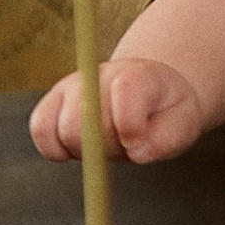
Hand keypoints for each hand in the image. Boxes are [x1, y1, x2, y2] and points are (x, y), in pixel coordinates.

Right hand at [28, 55, 204, 165]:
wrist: (150, 95)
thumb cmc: (167, 113)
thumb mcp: (184, 124)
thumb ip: (165, 138)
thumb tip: (135, 150)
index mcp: (137, 73)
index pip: (123, 93)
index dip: (130, 128)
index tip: (140, 144)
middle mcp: (99, 73)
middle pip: (87, 120)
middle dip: (107, 146)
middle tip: (126, 144)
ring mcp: (71, 85)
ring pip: (64, 130)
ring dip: (87, 151)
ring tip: (108, 142)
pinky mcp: (51, 103)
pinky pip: (40, 130)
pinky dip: (56, 148)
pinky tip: (80, 148)